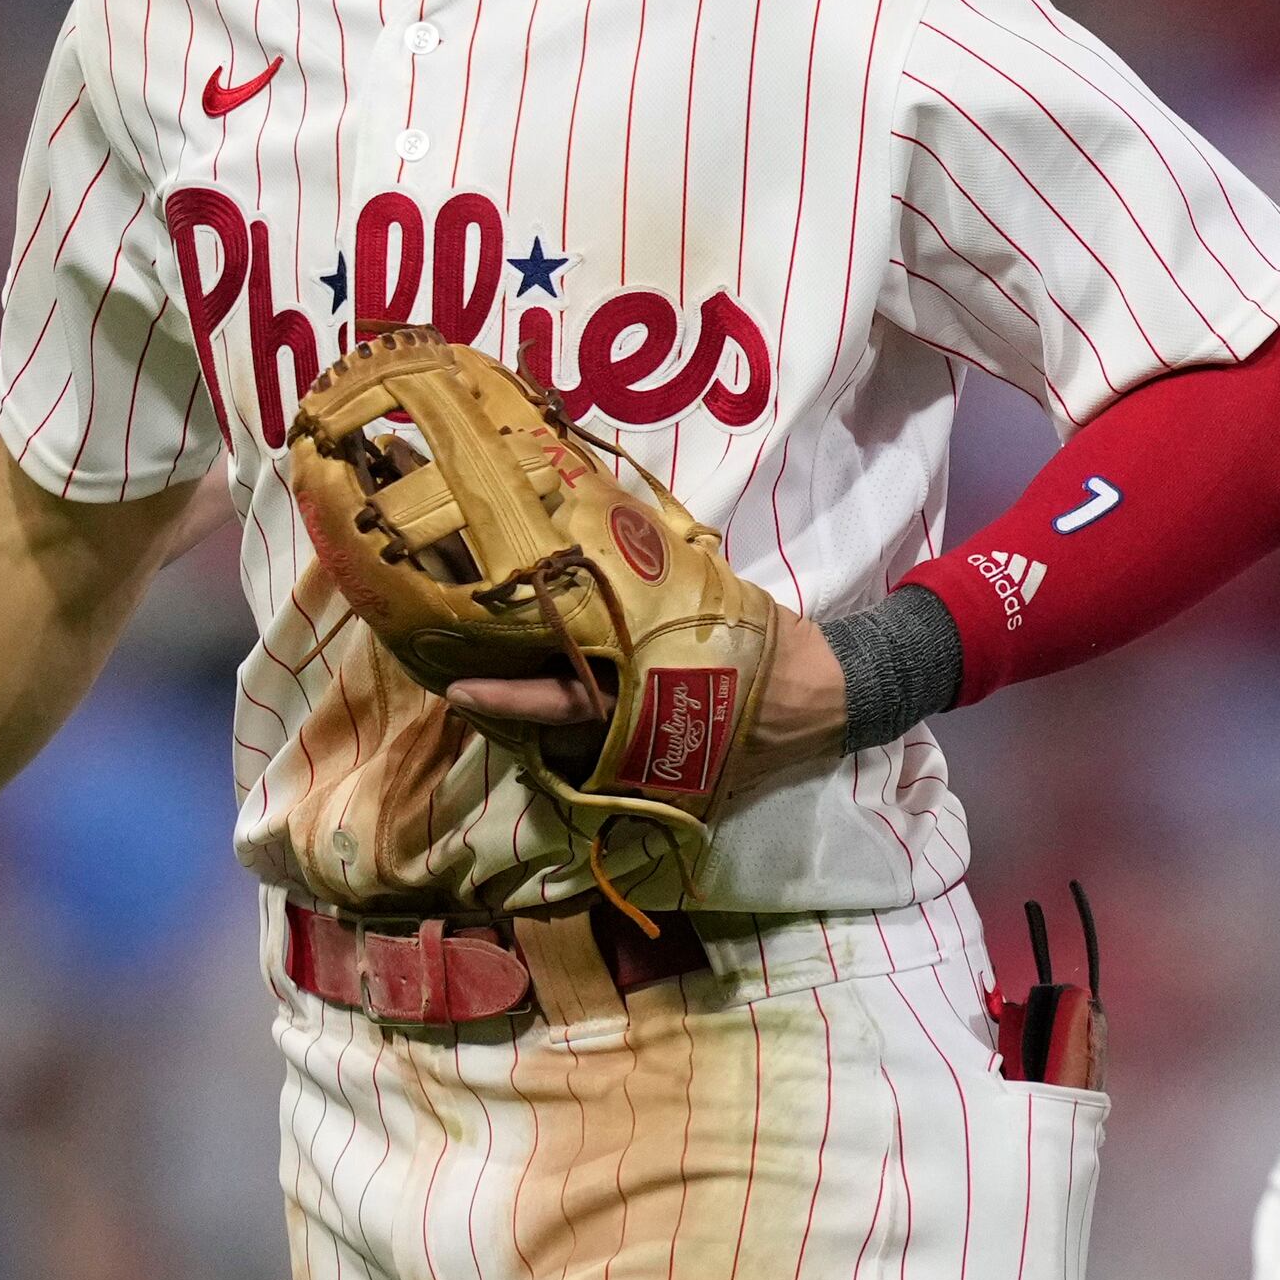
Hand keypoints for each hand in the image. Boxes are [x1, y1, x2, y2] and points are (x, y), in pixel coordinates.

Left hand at [442, 591, 855, 794]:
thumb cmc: (763, 639)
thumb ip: (651, 575)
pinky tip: (549, 695)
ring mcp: (651, 758)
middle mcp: (638, 734)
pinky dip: (575, 727)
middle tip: (455, 674)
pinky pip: (605, 749)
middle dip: (507, 701)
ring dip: (533, 713)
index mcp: (646, 694)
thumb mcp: (705, 594)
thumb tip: (603, 512)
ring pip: (574, 743)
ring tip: (486, 678)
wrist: (825, 694)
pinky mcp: (666, 767)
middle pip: (554, 727)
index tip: (456, 690)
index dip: (507, 697)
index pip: (562, 701)